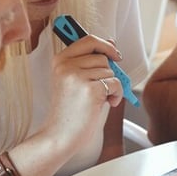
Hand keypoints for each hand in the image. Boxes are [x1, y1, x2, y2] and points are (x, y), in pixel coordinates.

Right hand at [42, 34, 123, 152]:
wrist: (61, 135)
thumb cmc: (70, 111)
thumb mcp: (74, 81)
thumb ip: (89, 62)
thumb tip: (111, 44)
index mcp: (60, 61)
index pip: (88, 40)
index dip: (105, 45)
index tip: (114, 53)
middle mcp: (66, 65)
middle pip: (102, 57)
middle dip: (108, 73)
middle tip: (102, 88)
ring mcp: (77, 76)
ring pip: (110, 71)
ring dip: (111, 86)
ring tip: (98, 99)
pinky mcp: (90, 89)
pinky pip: (116, 84)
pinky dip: (116, 95)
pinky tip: (106, 104)